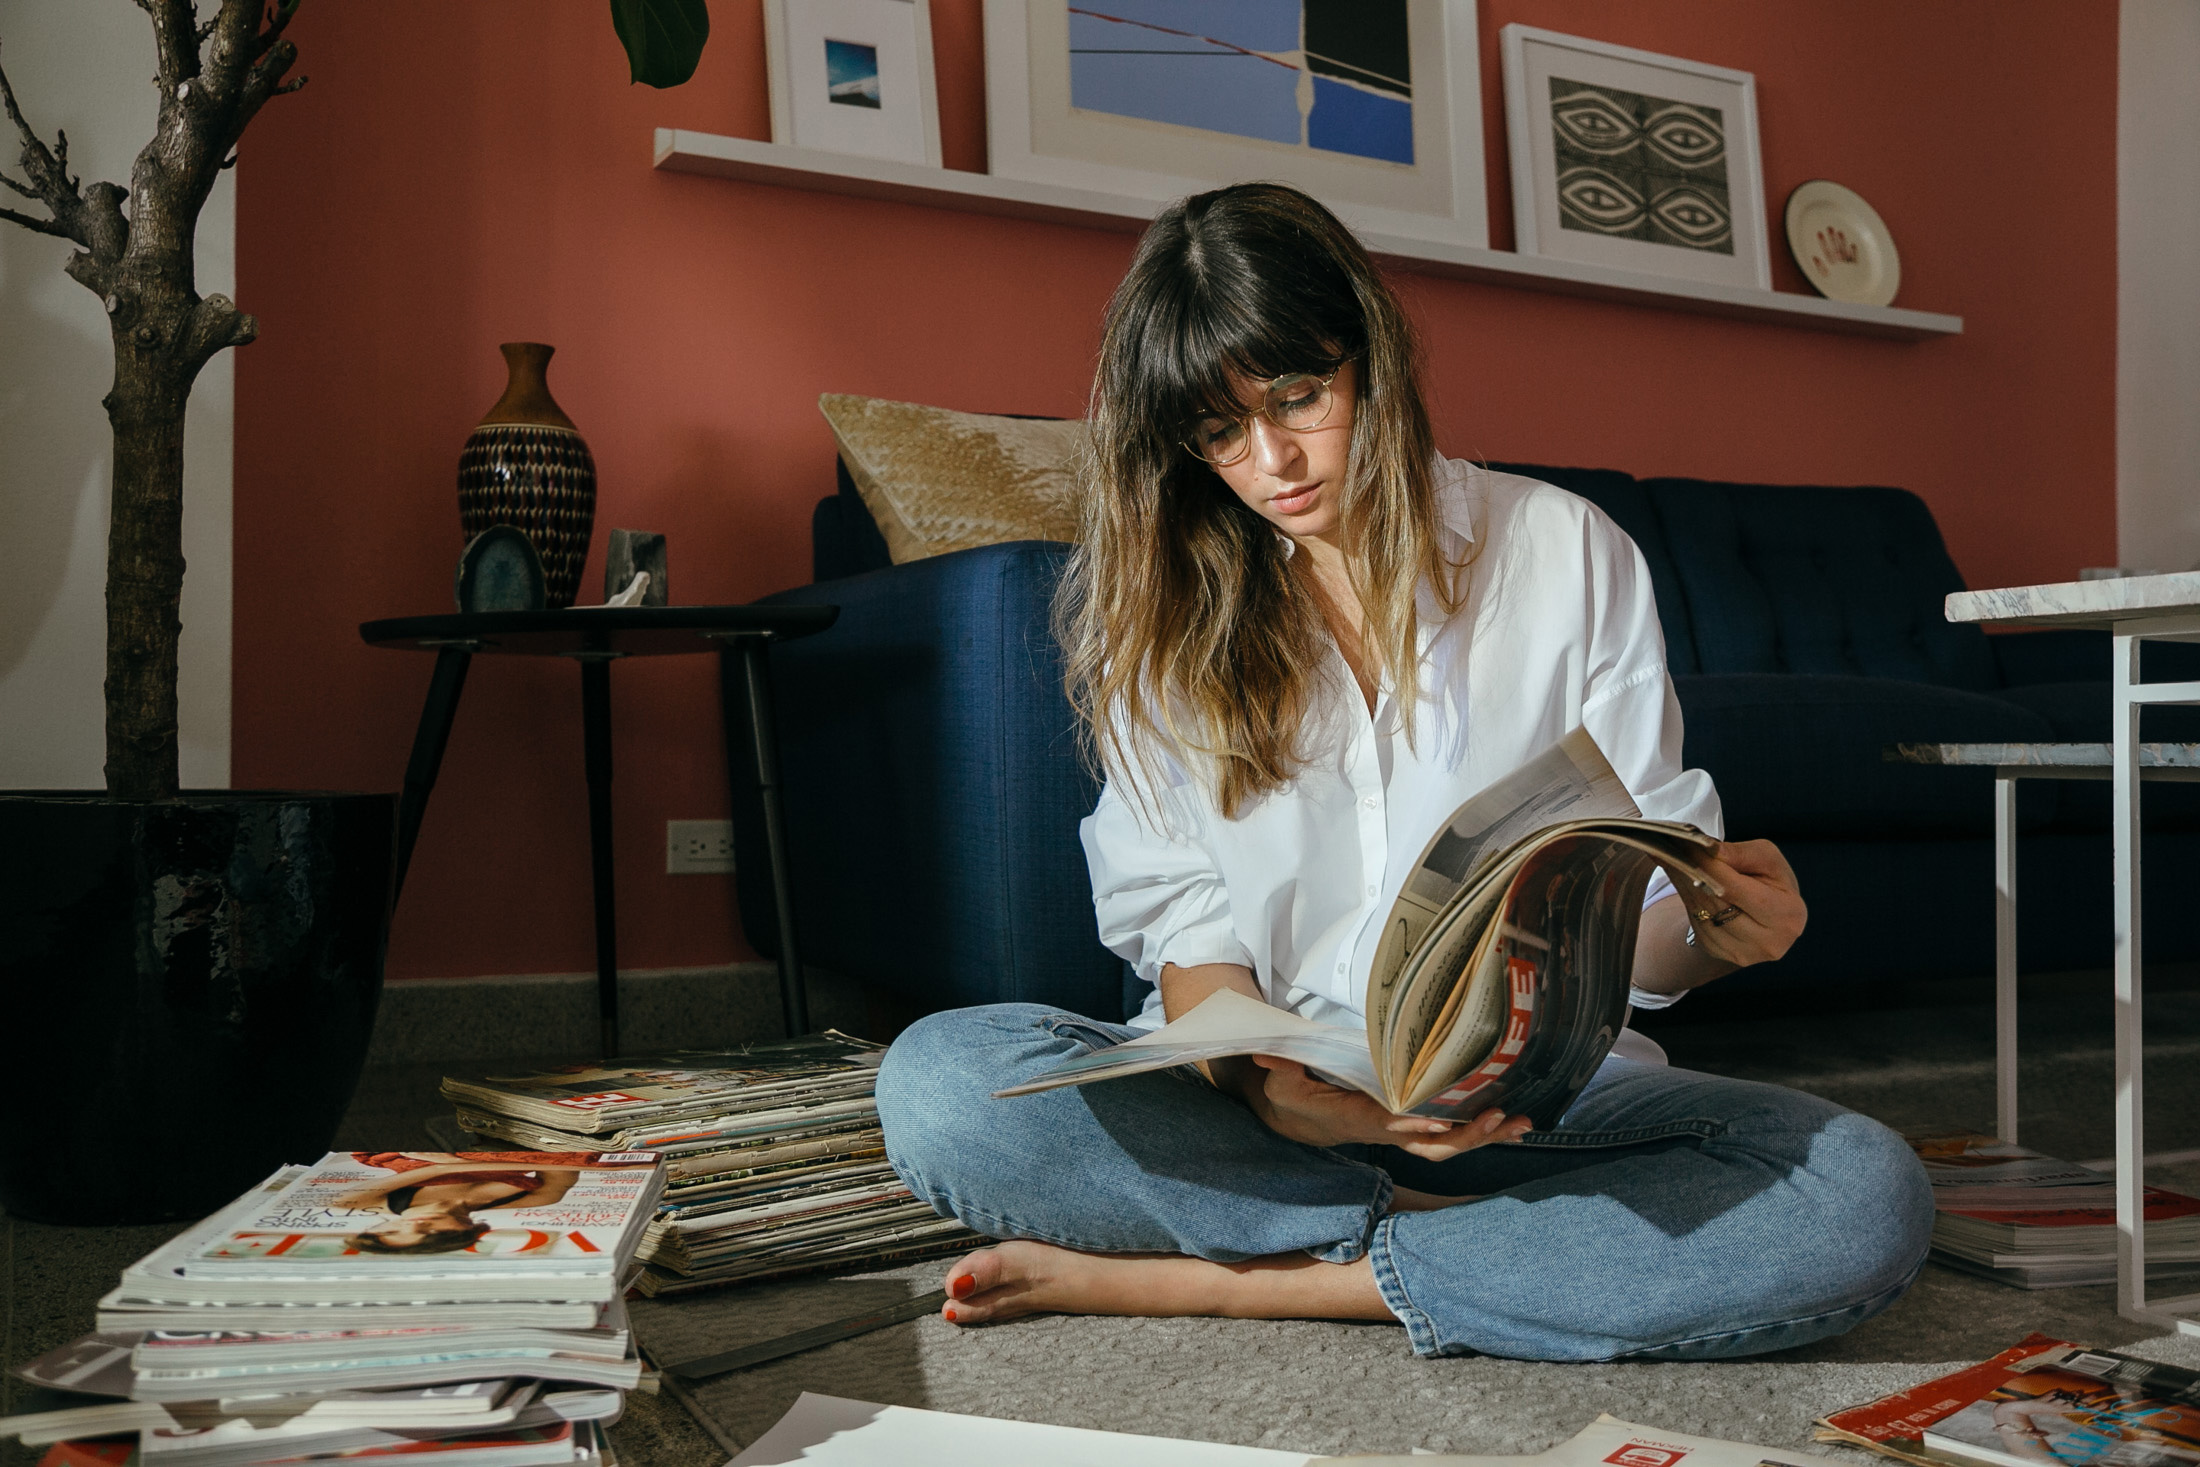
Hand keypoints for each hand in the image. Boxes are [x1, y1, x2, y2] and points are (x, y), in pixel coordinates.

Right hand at [1237, 1056, 1532, 1159]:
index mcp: (1357, 1118)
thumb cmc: (1294, 1094)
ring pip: (1450, 1145)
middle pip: (1431, 1146)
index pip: (1389, 1125)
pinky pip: (1454, 1135)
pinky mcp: (1415, 1127)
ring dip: (1486, 1137)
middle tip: (1498, 1118)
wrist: (1300, 1117)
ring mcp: (1404, 1133)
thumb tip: (1266, 1056)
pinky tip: (1515, 1124)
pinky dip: (1486, 1131)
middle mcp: (1386, 1131)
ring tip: (1521, 1124)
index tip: (1439, 1121)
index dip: (1413, 1125)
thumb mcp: (1281, 1080)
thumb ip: (1280, 1067)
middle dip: (1466, 1136)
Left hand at [1676, 838, 1806, 968]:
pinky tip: (1681, 878)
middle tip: (1667, 848)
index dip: (1708, 866)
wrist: (1769, 913)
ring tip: (1670, 858)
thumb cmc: (1772, 881)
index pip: (1736, 889)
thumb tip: (1710, 850)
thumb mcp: (1768, 859)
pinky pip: (1695, 921)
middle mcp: (1767, 942)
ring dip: (1682, 883)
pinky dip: (1686, 897)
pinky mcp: (1719, 952)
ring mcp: (1741, 953)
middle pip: (1715, 902)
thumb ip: (1740, 853)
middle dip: (1690, 872)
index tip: (1686, 845)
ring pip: (1701, 912)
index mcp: (1786, 916)